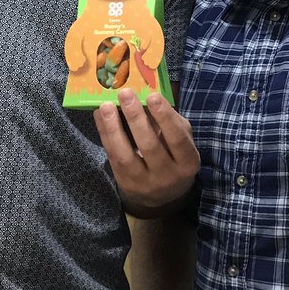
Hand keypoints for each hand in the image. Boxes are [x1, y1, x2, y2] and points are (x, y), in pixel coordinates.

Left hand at [94, 89, 199, 210]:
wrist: (164, 195)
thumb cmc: (174, 156)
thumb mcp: (181, 140)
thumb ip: (170, 122)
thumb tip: (147, 97)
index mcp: (188, 162)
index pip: (177, 139)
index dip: (165, 117)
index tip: (152, 96)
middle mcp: (167, 176)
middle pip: (149, 146)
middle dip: (135, 118)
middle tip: (125, 94)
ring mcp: (144, 183)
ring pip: (126, 155)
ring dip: (114, 128)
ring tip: (105, 106)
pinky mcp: (125, 184)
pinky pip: (113, 157)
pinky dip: (105, 135)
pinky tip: (100, 117)